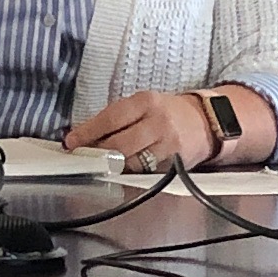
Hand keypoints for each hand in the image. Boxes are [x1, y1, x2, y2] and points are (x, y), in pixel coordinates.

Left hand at [73, 87, 266, 174]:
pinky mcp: (175, 163)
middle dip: (96, 154)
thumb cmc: (168, 112)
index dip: (87, 132)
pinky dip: (130, 174)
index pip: (110, 119)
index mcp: (146, 102)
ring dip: (111, 167)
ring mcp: (168, 144)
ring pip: (131, 162)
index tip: (71, 142)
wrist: (207, 122)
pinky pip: (146, 172)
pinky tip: (121, 173)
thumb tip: (84, 135)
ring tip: (99, 167)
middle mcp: (158, 122)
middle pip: (119, 144)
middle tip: (82, 159)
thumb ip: (117, 118)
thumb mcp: (144, 105)